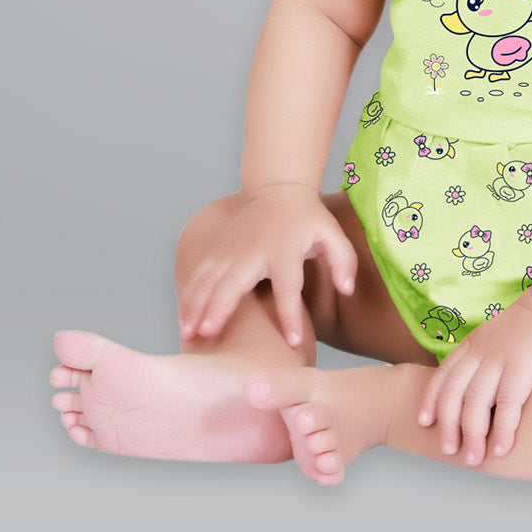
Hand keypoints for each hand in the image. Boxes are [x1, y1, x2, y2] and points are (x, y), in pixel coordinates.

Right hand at [177, 184, 357, 346]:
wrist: (277, 188)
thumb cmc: (307, 219)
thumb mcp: (332, 234)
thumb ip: (343, 262)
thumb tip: (347, 289)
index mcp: (285, 250)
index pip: (289, 287)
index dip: (291, 314)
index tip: (292, 342)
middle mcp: (254, 250)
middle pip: (234, 283)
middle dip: (220, 308)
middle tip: (208, 335)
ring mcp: (232, 249)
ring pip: (209, 280)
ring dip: (196, 306)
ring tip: (188, 334)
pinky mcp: (219, 250)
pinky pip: (201, 275)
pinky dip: (190, 296)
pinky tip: (184, 319)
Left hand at [417, 286, 531, 466]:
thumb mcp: (500, 336)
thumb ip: (488, 356)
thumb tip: (482, 385)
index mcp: (474, 343)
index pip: (444, 375)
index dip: (431, 399)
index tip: (424, 422)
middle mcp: (481, 350)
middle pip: (455, 393)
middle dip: (448, 425)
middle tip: (448, 450)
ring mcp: (500, 357)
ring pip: (476, 403)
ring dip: (472, 435)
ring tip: (474, 459)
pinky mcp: (522, 365)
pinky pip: (506, 404)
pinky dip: (501, 429)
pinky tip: (501, 449)